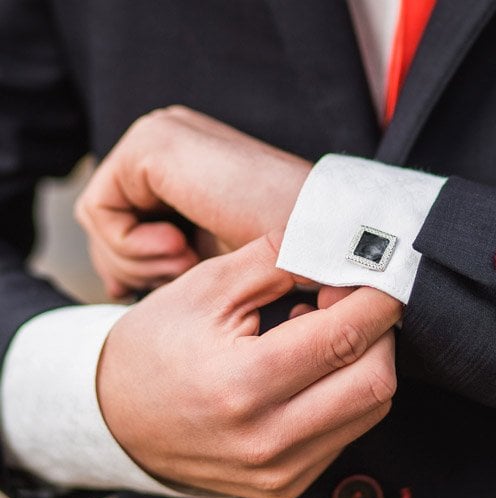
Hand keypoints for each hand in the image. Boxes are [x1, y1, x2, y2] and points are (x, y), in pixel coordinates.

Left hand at [75, 105, 310, 297]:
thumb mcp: (215, 269)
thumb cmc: (282, 260)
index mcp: (183, 164)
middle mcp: (167, 141)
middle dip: (132, 267)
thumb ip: (165, 265)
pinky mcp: (152, 146)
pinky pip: (101, 211)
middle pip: (108, 221)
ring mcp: (158, 135)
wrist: (323, 235)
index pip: (123, 217)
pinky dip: (132, 247)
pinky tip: (181, 249)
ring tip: (186, 262)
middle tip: (177, 275)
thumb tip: (116, 288)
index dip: (131, 266)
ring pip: (102, 220)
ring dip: (140, 260)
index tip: (146, 295)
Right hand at [98, 233, 401, 497]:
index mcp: (241, 385)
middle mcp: (267, 441)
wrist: (119, 419)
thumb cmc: (157, 346)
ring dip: (365, 361)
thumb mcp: (207, 287)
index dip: (377, 300)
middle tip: (351, 301)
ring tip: (323, 332)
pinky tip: (312, 369)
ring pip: (370, 409)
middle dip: (380, 332)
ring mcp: (280, 472)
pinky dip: (345, 392)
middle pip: (374, 381)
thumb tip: (340, 250)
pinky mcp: (287, 484)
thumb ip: (278, 260)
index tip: (385, 274)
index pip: (342, 338)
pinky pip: (346, 432)